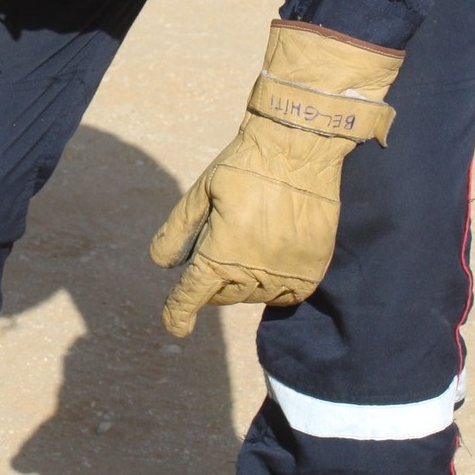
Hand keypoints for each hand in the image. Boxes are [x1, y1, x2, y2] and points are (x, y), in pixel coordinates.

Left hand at [149, 22, 402, 337]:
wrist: (300, 148)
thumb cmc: (245, 166)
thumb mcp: (201, 191)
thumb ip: (178, 231)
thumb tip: (163, 264)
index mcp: (219, 256)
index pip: (191, 297)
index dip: (178, 313)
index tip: (176, 326)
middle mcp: (252, 273)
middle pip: (221, 295)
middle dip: (212, 279)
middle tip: (219, 241)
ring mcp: (286, 274)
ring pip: (253, 295)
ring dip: (243, 280)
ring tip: (249, 238)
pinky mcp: (312, 269)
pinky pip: (287, 294)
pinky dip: (273, 284)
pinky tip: (270, 257)